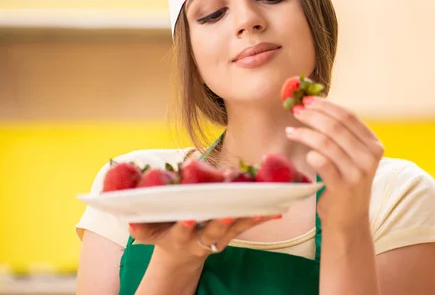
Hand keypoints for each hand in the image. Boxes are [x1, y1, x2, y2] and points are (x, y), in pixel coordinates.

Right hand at [129, 216, 277, 266]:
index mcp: (179, 237)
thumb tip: (128, 218)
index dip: (185, 225)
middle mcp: (200, 240)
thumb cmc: (163, 234)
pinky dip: (261, 216)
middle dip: (221, 221)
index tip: (189, 217)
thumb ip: (139, 227)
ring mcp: (218, 238)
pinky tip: (277, 208)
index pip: (181, 231)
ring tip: (264, 206)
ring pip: (235, 227)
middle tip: (229, 212)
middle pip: (213, 231)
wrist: (180, 257)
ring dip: (249, 216)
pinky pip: (247, 225)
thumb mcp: (147, 234)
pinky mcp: (231, 234)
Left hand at [285, 96, 383, 231]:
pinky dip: (310, 154)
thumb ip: (341, 136)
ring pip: (326, 142)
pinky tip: (304, 153)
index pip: (348, 116)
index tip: (307, 100)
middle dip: (312, 115)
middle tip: (295, 111)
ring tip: (290, 131)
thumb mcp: (352, 157)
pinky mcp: (343, 186)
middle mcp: (369, 157)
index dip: (326, 105)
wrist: (349, 220)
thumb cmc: (345, 184)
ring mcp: (357, 172)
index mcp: (374, 145)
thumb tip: (314, 106)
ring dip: (304, 133)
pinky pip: (321, 162)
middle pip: (336, 126)